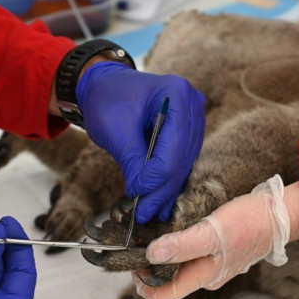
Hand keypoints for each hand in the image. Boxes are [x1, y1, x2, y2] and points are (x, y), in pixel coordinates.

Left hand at [77, 61, 205, 222]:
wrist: (105, 84)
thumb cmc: (107, 99)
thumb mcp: (115, 129)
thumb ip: (132, 160)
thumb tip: (141, 193)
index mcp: (178, 95)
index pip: (174, 147)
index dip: (156, 176)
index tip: (135, 192)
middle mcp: (193, 105)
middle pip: (182, 157)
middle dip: (162, 188)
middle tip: (145, 213)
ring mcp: (193, 118)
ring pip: (184, 163)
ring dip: (166, 189)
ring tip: (151, 212)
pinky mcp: (187, 131)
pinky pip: (180, 160)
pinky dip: (167, 179)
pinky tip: (159, 200)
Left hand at [135, 175, 289, 298]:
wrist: (280, 213)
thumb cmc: (249, 223)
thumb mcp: (212, 233)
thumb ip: (182, 246)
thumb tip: (151, 255)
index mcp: (203, 277)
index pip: (162, 295)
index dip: (142, 283)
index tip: (132, 261)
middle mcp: (207, 275)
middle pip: (168, 279)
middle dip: (150, 263)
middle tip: (138, 239)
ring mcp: (214, 263)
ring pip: (179, 264)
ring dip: (164, 251)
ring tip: (155, 229)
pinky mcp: (219, 249)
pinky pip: (191, 252)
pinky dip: (178, 242)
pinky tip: (177, 224)